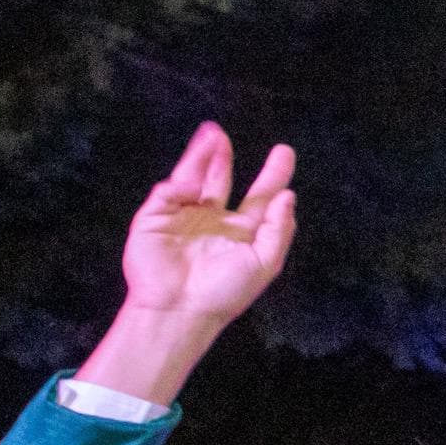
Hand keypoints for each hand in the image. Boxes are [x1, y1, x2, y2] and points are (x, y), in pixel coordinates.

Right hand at [78, 123, 296, 405]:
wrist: (178, 309)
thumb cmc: (224, 292)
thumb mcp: (264, 262)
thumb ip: (278, 228)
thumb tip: (289, 196)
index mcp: (241, 233)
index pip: (260, 197)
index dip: (273, 174)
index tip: (284, 151)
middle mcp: (213, 222)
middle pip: (221, 180)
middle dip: (224, 157)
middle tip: (226, 135)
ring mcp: (183, 218)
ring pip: (195, 178)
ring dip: (203, 157)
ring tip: (213, 135)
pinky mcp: (156, 218)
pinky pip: (170, 191)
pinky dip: (182, 180)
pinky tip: (191, 179)